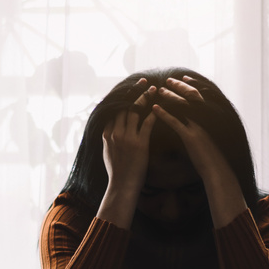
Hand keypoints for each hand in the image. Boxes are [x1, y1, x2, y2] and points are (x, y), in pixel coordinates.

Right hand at [102, 79, 157, 193]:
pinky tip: (161, 105)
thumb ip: (109, 139)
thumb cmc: (117, 172)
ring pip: (135, 111)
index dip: (123, 96)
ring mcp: (127, 138)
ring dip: (146, 97)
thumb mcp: (107, 152)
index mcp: (106, 134)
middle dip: (134, 91)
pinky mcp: (139, 144)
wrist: (121, 187)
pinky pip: (147, 123)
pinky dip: (155, 113)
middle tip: (143, 81)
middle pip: (124, 105)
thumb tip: (110, 130)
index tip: (130, 87)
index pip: (114, 109)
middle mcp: (115, 133)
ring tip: (154, 88)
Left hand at [150, 76, 232, 180]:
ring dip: (170, 97)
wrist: (217, 171)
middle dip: (179, 86)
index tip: (183, 78)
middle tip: (168, 80)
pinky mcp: (191, 138)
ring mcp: (198, 127)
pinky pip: (175, 122)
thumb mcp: (209, 138)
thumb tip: (196, 123)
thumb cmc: (212, 158)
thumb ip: (203, 128)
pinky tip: (154, 109)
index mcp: (211, 118)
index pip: (200, 96)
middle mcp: (205, 120)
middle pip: (191, 96)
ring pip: (182, 106)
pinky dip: (164, 114)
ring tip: (159, 91)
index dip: (191, 85)